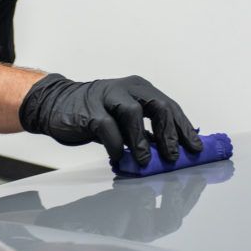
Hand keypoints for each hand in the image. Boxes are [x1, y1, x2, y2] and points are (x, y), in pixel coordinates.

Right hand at [18, 74, 201, 165]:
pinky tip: (118, 158)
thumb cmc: (95, 113)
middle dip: (169, 133)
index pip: (170, 107)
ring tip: (147, 161)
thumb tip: (175, 149)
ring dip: (143, 141)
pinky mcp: (89, 112)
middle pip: (157, 106)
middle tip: (174, 156)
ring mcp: (107, 97)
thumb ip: (147, 130)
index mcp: (140, 89)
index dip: (184, 128)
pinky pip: (107, 129)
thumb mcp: (126, 118)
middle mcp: (126, 89)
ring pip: (133, 113)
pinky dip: (116, 146)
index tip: (195, 148)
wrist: (56, 105)